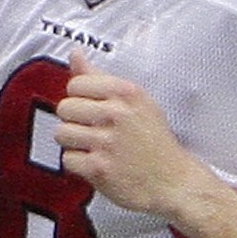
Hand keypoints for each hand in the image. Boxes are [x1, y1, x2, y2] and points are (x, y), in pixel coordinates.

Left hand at [52, 60, 213, 224]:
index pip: (76, 84)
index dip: (80, 98)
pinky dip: (79, 165)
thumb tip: (75, 55)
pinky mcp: (99, 168)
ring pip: (62, 133)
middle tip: (93, 131)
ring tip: (94, 147)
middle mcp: (116, 114)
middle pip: (65, 108)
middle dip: (75, 121)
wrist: (174, 182)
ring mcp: (106, 142)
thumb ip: (101, 78)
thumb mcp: (137, 101)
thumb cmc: (156, 143)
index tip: (91, 109)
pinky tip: (97, 162)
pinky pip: (68, 159)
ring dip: (74, 143)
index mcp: (126, 93)